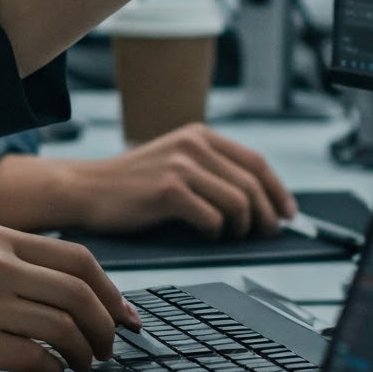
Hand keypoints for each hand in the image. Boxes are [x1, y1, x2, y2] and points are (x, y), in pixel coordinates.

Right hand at [0, 128, 295, 238]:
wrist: (85, 189)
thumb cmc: (132, 186)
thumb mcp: (175, 163)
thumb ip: (211, 172)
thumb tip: (261, 206)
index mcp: (199, 135)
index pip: (255, 162)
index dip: (278, 191)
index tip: (288, 214)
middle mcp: (193, 144)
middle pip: (252, 184)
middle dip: (266, 215)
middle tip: (265, 235)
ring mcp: (181, 166)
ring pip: (238, 203)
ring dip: (241, 227)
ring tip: (230, 236)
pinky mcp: (168, 190)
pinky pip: (213, 219)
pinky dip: (215, 233)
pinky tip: (204, 235)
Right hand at [0, 227, 137, 371]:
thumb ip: (13, 272)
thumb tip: (73, 299)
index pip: (78, 259)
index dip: (110, 292)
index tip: (123, 316)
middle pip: (81, 293)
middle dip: (107, 326)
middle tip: (108, 348)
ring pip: (65, 328)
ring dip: (84, 354)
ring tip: (81, 367)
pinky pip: (37, 358)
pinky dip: (55, 371)